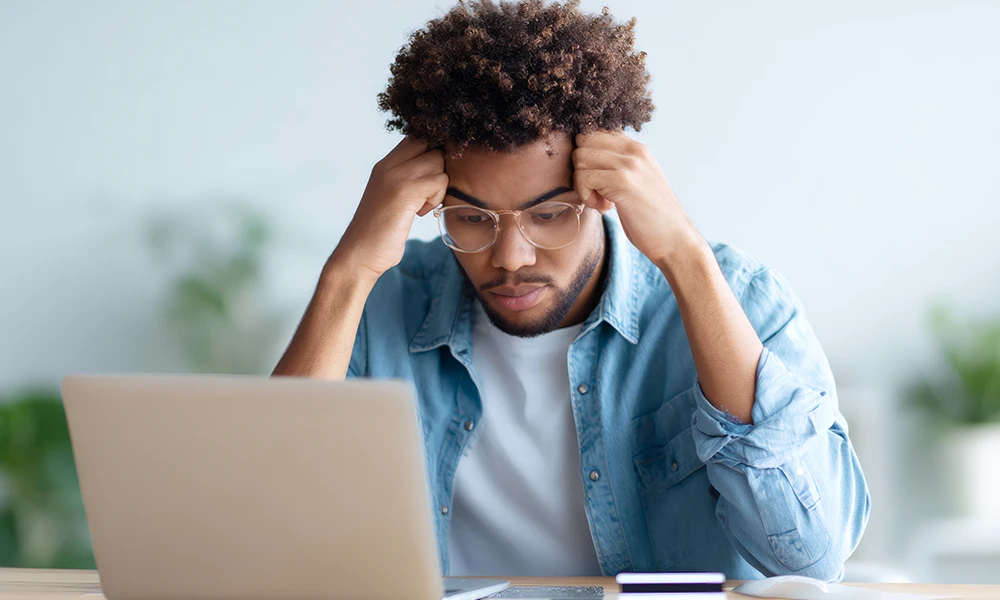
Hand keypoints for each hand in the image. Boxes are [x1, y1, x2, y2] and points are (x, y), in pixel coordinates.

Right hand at [331, 136, 448, 280]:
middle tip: (425, 195)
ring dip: (437, 186)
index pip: (417, 138)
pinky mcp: (405, 191)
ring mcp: (395, 176)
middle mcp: (388, 165)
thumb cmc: (378, 234)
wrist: (358, 256)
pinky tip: (419, 213)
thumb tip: (436, 171)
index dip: (431, 156)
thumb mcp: (391, 199)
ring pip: (438, 161)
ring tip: (420, 206)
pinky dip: (436, 198)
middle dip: (438, 170)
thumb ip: (407, 180)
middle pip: (431, 145)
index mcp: (384, 165)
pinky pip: (439, 180)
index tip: (428, 183)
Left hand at [572, 130, 704, 265]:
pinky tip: (604, 208)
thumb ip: (618, 166)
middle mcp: (634, 149)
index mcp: (637, 148)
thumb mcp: (637, 182)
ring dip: (582, 184)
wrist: (675, 239)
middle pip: (584, 140)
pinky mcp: (622, 181)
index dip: (587, 155)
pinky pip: (584, 177)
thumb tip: (585, 159)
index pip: (595, 131)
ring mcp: (629, 163)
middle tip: (596, 191)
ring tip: (601, 201)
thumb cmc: (652, 217)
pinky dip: (586, 196)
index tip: (598, 179)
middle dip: (581, 167)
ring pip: (580, 157)